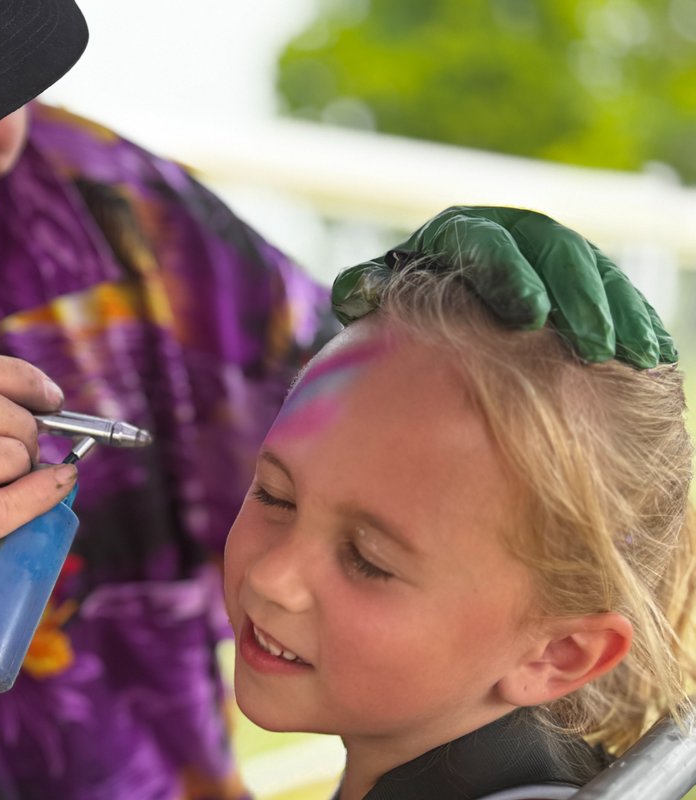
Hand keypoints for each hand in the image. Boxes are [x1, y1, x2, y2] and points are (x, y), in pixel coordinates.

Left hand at [331, 206, 675, 367]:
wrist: (428, 298)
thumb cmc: (396, 302)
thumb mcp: (375, 292)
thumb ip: (366, 288)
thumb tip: (356, 292)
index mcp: (459, 233)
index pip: (489, 245)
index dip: (513, 276)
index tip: (530, 317)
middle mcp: (512, 234)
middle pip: (555, 252)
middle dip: (579, 297)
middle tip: (591, 347)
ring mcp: (552, 254)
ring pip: (595, 271)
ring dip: (616, 312)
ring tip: (631, 357)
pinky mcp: (583, 279)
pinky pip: (619, 293)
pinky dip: (636, 321)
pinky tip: (651, 355)